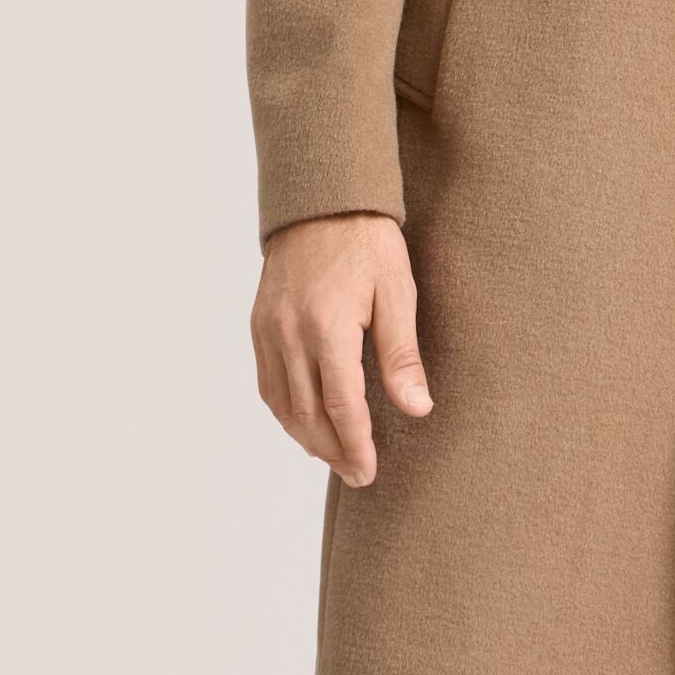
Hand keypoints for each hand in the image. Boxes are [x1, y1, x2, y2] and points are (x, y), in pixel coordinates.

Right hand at [250, 211, 432, 486]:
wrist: (323, 200)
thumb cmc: (368, 242)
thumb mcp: (398, 291)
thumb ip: (402, 354)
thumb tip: (417, 408)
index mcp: (328, 326)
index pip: (341, 405)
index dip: (356, 444)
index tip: (369, 471)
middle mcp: (290, 333)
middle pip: (308, 414)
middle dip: (333, 450)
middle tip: (358, 474)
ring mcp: (268, 330)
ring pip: (282, 404)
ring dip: (307, 438)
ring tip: (335, 456)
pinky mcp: (258, 324)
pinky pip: (267, 382)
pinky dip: (285, 411)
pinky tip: (305, 423)